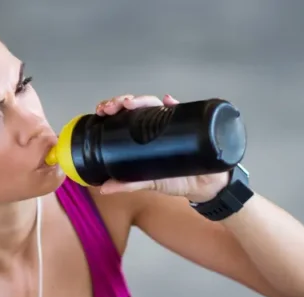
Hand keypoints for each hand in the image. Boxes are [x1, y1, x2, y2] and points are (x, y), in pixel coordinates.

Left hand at [93, 94, 229, 202]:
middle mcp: (155, 124)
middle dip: (121, 101)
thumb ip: (128, 184)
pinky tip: (167, 101)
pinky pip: (181, 110)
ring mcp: (171, 122)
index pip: (124, 116)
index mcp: (142, 134)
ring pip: (154, 103)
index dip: (113, 109)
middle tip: (111, 107)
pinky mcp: (188, 124)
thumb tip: (103, 188)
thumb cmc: (175, 179)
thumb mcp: (148, 183)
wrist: (201, 187)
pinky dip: (173, 103)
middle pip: (136, 106)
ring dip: (141, 99)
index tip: (102, 111)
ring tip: (131, 103)